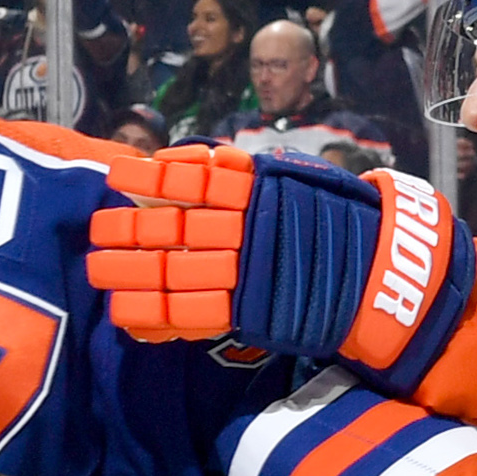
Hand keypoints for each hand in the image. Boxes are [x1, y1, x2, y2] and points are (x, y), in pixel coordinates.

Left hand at [87, 149, 473, 390]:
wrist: (380, 275)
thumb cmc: (336, 221)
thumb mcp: (295, 179)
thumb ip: (243, 172)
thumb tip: (186, 160)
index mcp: (259, 192)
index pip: (193, 180)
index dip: (150, 177)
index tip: (117, 174)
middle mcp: (248, 229)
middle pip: (174, 227)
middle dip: (129, 228)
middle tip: (96, 229)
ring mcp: (247, 272)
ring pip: (174, 271)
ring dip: (130, 272)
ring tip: (97, 270)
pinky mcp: (251, 312)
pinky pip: (193, 315)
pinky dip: (156, 315)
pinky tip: (126, 314)